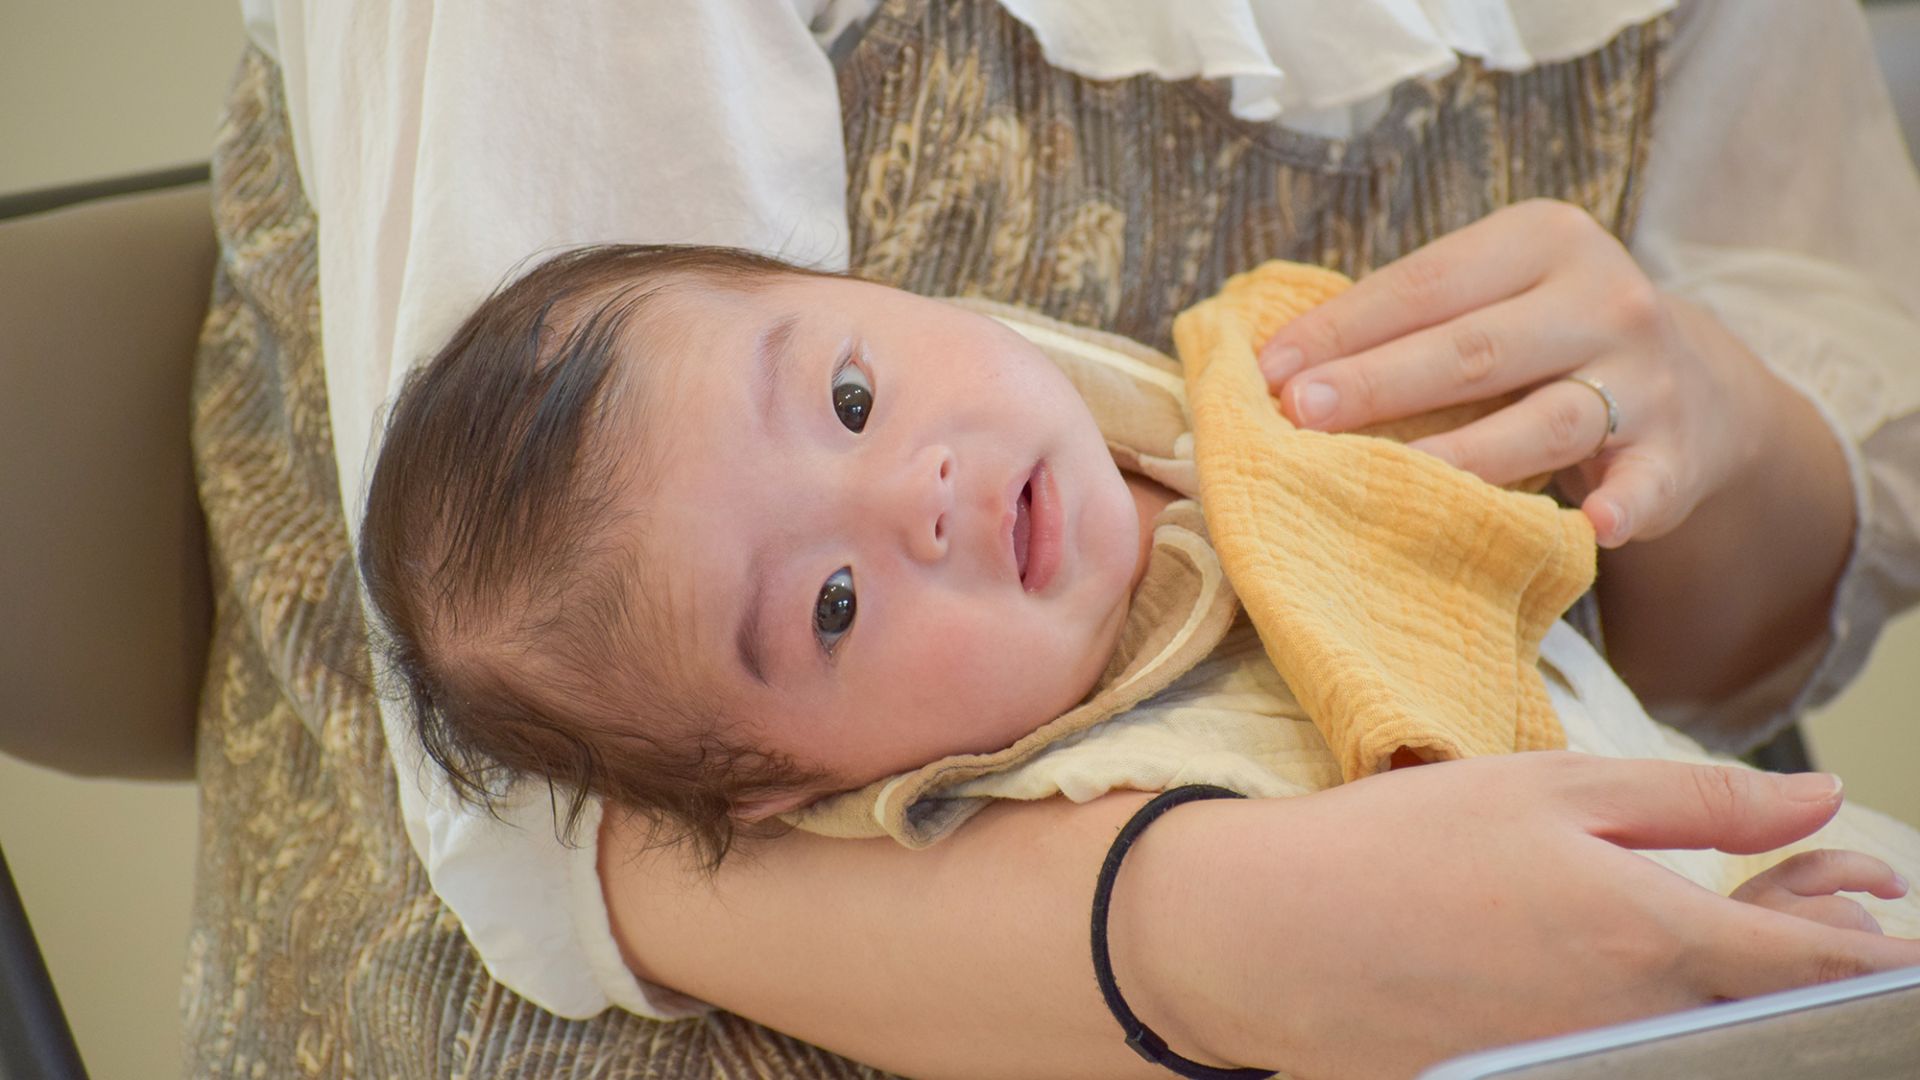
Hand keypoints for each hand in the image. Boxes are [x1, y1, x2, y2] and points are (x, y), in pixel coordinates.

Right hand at [1115, 753, 1919, 1078]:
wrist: (1268, 937)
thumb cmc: (1398, 848)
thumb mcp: (1554, 787)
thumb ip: (1702, 797)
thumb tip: (1816, 801)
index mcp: (1658, 938)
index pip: (1823, 967)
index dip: (1873, 945)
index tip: (1882, 911)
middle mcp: (1638, 1026)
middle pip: (1775, 1014)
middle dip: (1819, 954)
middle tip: (1827, 892)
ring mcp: (1585, 1065)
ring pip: (1706, 1034)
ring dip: (1740, 982)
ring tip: (1721, 914)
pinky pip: (1628, 1050)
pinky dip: (1655, 1007)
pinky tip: (1618, 955)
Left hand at [1257, 200, 1789, 547]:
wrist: (1691, 387)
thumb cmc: (1540, 342)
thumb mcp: (1490, 300)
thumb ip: (1406, 321)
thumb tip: (1275, 367)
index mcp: (1542, 240)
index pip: (1426, 284)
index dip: (1343, 329)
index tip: (1267, 371)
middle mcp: (1602, 298)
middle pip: (1474, 348)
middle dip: (1380, 383)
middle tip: (1300, 416)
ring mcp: (1646, 378)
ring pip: (1544, 420)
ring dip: (1465, 454)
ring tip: (1391, 480)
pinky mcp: (1678, 453)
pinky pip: (1646, 482)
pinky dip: (1624, 503)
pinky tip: (1595, 524)